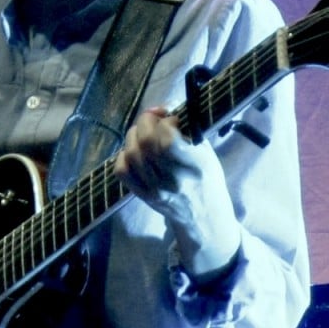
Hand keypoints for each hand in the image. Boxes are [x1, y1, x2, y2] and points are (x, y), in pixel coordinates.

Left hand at [114, 107, 240, 282]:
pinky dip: (124, 154)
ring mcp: (154, 189)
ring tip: (146, 132)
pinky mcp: (142, 195)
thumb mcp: (207, 152)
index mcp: (195, 166)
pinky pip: (121, 170)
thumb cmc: (207, 178)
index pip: (169, 139)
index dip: (166, 122)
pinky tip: (136, 150)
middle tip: (154, 118)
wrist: (203, 216)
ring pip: (130, 153)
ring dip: (134, 135)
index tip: (173, 120)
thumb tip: (164, 111)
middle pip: (145, 142)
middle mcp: (173, 180)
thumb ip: (188, 131)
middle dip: (146, 121)